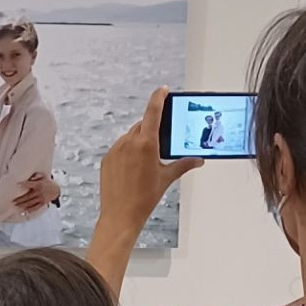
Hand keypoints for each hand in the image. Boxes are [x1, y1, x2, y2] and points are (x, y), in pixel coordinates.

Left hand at [15, 172, 60, 211]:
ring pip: (30, 203)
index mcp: (39, 184)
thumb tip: (30, 178)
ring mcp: (41, 199)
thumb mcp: (43, 176)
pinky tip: (23, 212)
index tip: (17, 185)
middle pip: (28, 196)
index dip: (23, 184)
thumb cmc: (48, 182)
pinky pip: (35, 208)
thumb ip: (36, 175)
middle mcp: (39, 192)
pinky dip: (29, 210)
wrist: (57, 190)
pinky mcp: (42, 203)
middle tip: (13, 201)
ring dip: (22, 205)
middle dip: (20, 199)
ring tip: (15, 206)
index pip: (30, 184)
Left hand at [98, 91, 189, 232]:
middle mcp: (129, 143)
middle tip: (160, 140)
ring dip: (139, 141)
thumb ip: (183, 164)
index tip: (163, 90)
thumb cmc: (144, 198)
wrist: (120, 215)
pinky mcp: (107, 158)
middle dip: (152, 128)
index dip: (158, 98)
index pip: (153, 112)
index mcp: (146, 144)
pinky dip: (128, 151)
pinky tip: (133, 168)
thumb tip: (198, 160)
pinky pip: (120, 148)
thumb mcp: (166, 178)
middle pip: (142, 125)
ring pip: (130, 136)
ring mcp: (116, 150)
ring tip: (146, 161)